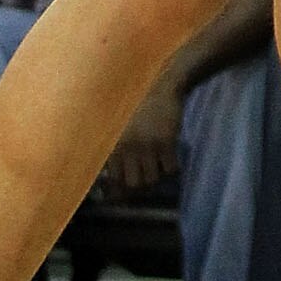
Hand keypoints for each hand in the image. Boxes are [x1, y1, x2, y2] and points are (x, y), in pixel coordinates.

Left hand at [104, 78, 181, 195]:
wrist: (161, 87)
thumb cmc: (136, 107)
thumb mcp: (117, 129)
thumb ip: (113, 152)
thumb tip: (108, 181)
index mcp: (115, 146)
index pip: (114, 181)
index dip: (119, 191)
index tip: (124, 194)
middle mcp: (129, 148)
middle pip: (133, 185)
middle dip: (139, 186)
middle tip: (144, 180)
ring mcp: (149, 146)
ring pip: (152, 179)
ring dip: (156, 178)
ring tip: (158, 169)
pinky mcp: (168, 141)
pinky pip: (171, 169)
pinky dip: (172, 169)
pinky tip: (170, 161)